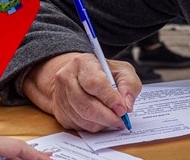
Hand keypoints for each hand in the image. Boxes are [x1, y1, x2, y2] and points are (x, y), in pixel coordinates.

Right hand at [22, 52, 141, 131]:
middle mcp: (67, 78)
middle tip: (121, 120)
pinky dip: (94, 126)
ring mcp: (61, 96)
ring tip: (115, 120)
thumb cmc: (104, 73)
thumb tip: (127, 105)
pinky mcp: (60, 112)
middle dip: (108, 117)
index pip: (95, 83)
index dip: (110, 99)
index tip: (122, 109)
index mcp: (83, 63)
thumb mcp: (122, 70)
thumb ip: (129, 84)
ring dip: (102, 123)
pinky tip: (102, 120)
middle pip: (87, 105)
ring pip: (83, 118)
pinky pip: (79, 125)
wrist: (81, 76)